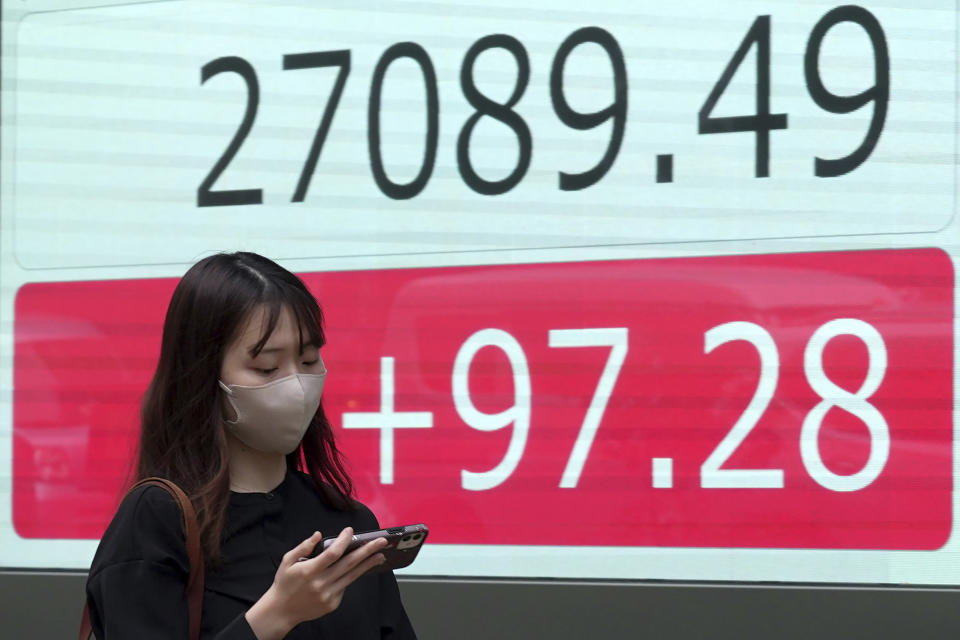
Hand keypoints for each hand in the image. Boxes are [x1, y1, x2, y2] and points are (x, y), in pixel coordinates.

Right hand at [245, 528, 386, 639]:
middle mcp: (321, 584)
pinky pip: (345, 586)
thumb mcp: (287, 561)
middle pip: (349, 564)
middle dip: (367, 551)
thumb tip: (318, 534)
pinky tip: (359, 567)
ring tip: (380, 554)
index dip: (343, 541)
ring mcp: (328, 595)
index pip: (332, 553)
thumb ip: (303, 546)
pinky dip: (352, 575)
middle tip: (381, 541)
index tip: (350, 531)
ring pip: (352, 576)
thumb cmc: (284, 583)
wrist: (281, 611)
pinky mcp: (332, 603)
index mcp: (309, 571)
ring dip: (368, 564)